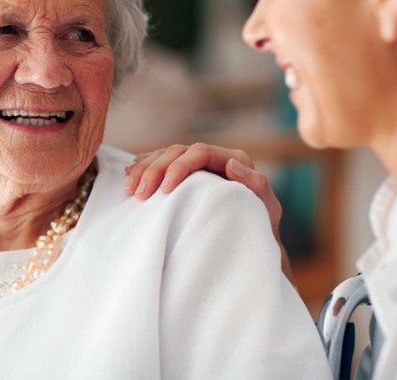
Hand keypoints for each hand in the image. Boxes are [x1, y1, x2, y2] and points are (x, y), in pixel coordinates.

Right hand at [124, 144, 293, 284]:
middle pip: (177, 151)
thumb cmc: (261, 229)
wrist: (252, 244)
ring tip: (130, 189)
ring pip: (165, 155)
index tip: (165, 189)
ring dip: (144, 169)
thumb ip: (256, 185)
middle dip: (155, 169)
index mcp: (235, 159)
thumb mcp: (266, 210)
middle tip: (139, 193)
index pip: (200, 152)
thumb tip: (232, 164)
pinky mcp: (185, 174)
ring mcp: (198, 165)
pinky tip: (130, 173)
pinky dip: (143, 166)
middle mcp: (214, 157)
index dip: (179, 166)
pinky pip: (159, 162)